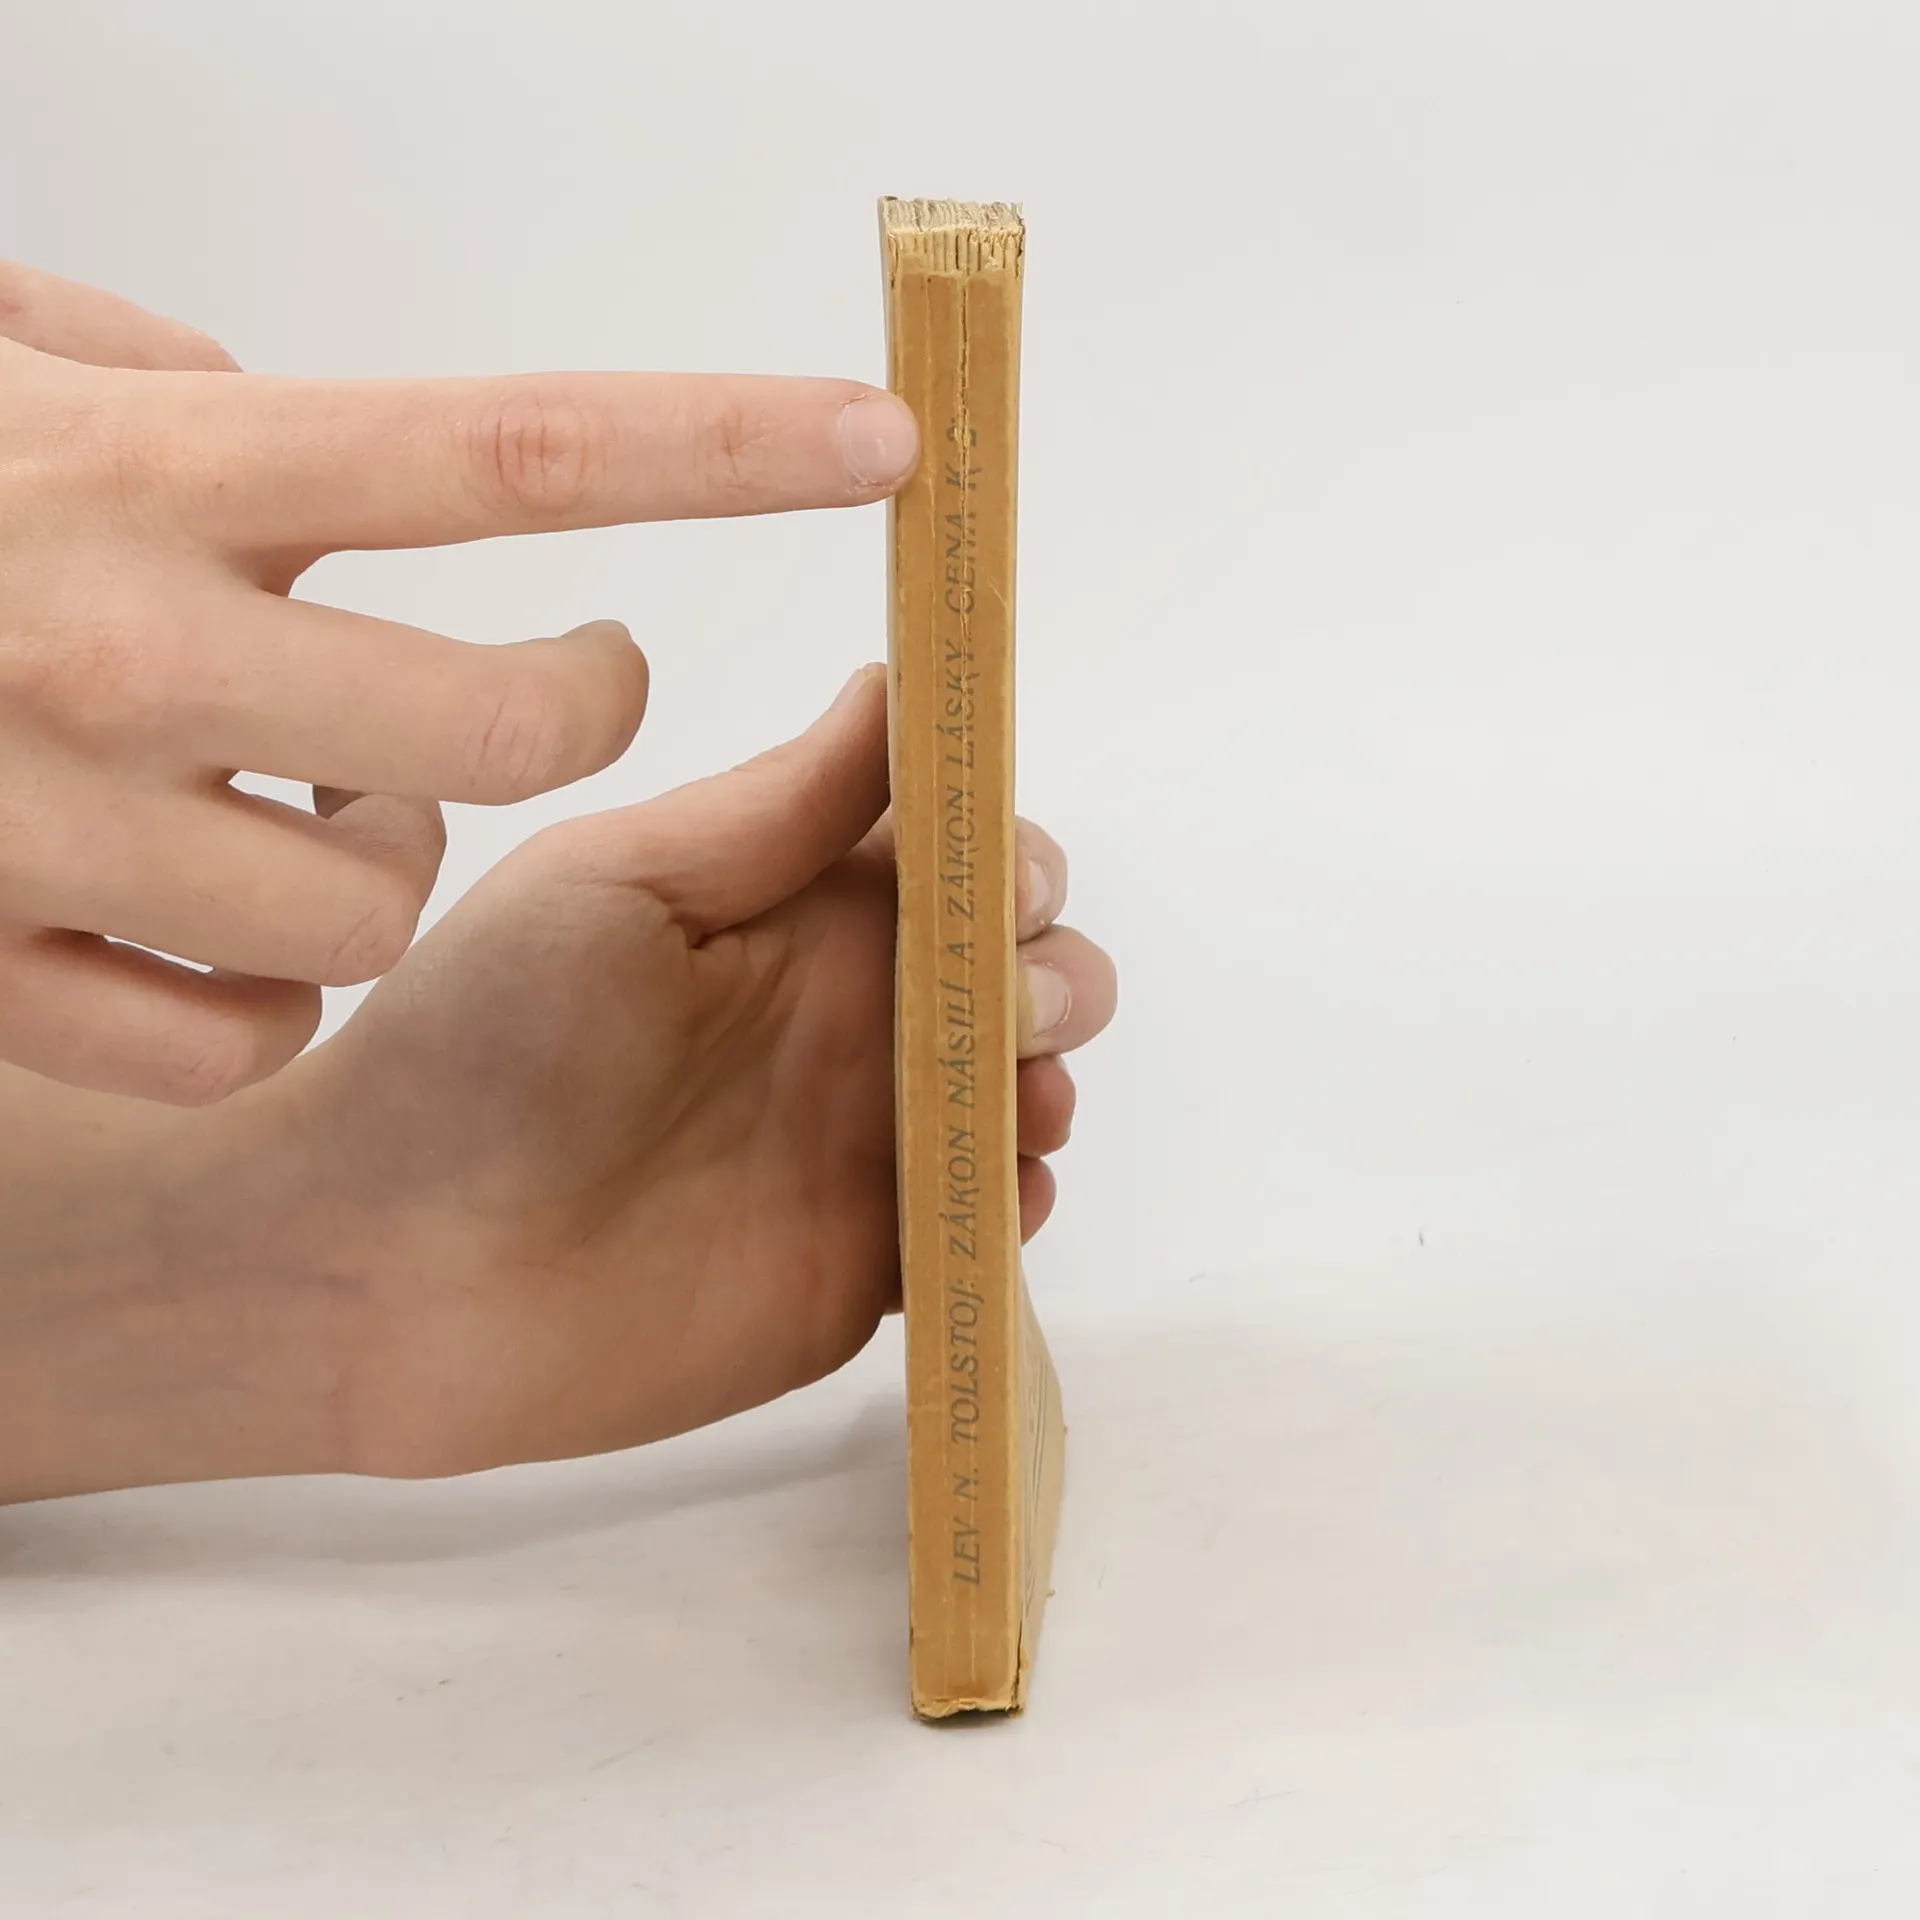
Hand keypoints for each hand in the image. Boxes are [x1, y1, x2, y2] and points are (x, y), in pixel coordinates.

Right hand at [0, 260, 917, 1104]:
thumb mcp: (14, 385)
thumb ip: (187, 396)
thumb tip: (320, 430)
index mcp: (155, 468)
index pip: (514, 448)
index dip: (724, 448)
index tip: (887, 446)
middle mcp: (119, 646)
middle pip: (502, 733)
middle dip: (566, 716)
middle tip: (561, 686)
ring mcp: (52, 827)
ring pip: (376, 904)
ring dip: (384, 858)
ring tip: (298, 797)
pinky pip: (238, 1032)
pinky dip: (254, 994)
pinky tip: (188, 917)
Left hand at [239, 669, 1114, 1479]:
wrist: (385, 1270)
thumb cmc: (478, 1044)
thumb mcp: (615, 888)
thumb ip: (772, 806)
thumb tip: (897, 678)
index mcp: (791, 915)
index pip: (953, 862)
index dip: (1010, 862)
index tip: (1008, 886)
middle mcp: (841, 1022)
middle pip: (1013, 975)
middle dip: (1054, 973)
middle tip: (1013, 1009)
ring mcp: (856, 1148)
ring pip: (1016, 1096)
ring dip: (1048, 1082)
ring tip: (1014, 1105)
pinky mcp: (859, 1269)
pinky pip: (980, 1229)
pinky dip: (1018, 1206)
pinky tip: (996, 1198)